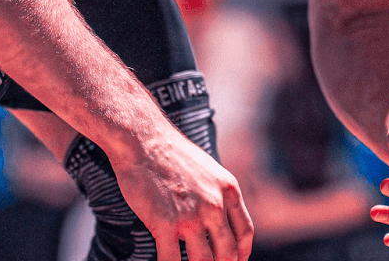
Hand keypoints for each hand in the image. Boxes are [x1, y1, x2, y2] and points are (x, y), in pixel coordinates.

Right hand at [114, 130, 254, 260]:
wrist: (143, 140)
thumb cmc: (171, 154)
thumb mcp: (208, 169)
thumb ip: (216, 194)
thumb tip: (218, 217)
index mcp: (228, 190)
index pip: (245, 233)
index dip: (242, 253)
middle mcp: (214, 205)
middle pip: (228, 252)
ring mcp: (190, 216)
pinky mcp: (165, 223)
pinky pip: (172, 260)